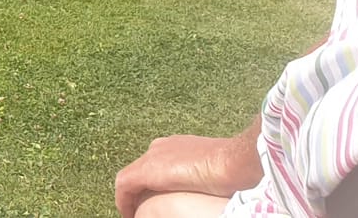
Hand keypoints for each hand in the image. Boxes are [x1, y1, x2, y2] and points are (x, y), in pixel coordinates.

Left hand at [114, 134, 259, 217]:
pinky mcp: (147, 170)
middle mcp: (162, 147)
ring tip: (132, 214)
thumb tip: (212, 189)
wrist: (234, 161)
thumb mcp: (217, 173)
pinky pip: (125, 186)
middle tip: (141, 209)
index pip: (160, 164)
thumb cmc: (234, 168)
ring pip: (131, 179)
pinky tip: (128, 215)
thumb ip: (206, 177)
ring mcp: (153, 156)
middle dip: (141, 190)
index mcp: (179, 146)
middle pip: (143, 170)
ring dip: (130, 198)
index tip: (157, 198)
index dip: (155, 184)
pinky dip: (123, 202)